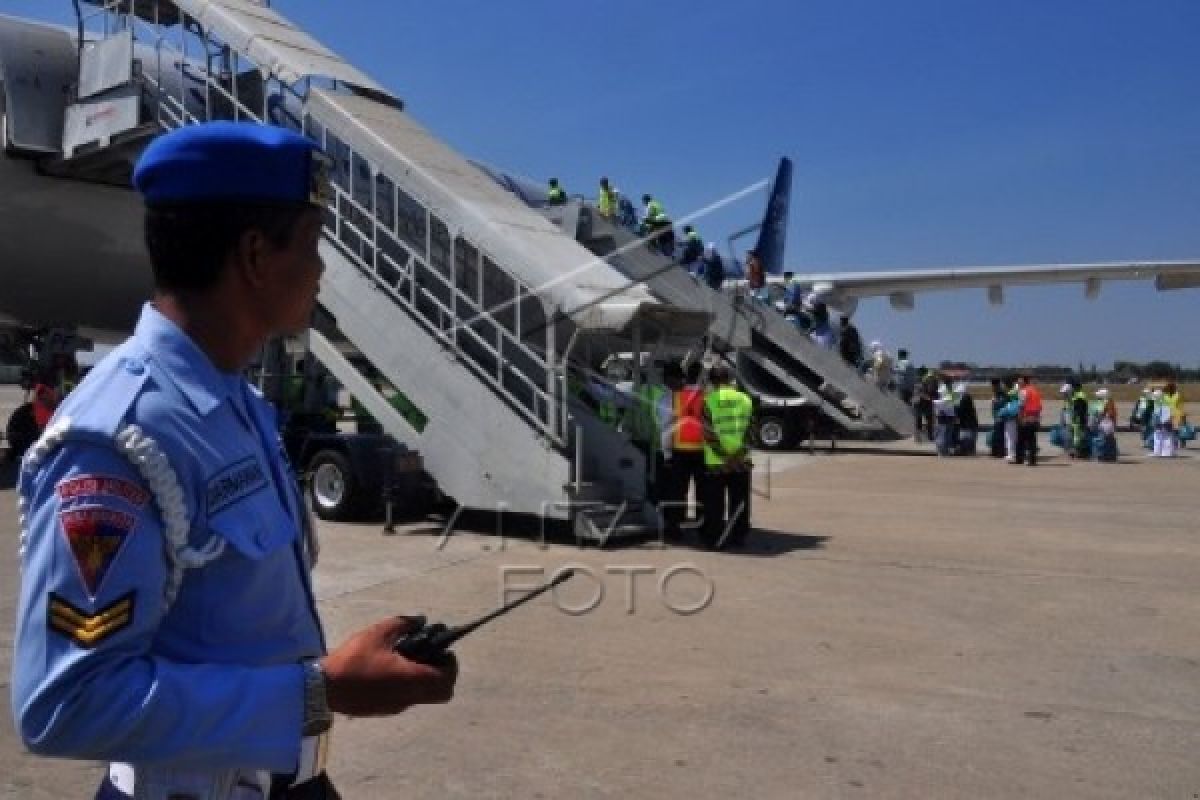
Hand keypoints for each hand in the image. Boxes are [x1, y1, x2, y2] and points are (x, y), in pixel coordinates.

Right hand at [320, 616, 457, 716]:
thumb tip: (421, 621)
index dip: (450, 664)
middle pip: (442, 693)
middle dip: (442, 673)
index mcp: (411, 680)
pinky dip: (408, 685)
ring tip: (406, 658)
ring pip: (424, 696)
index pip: (447, 679)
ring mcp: (396, 707)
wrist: (323, 689)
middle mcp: (408, 697)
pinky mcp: (384, 710)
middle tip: (429, 655)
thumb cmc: (353, 660)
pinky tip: (390, 669)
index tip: (441, 650)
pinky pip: (406, 698)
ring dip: (424, 678)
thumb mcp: (378, 633)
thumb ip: (403, 624)